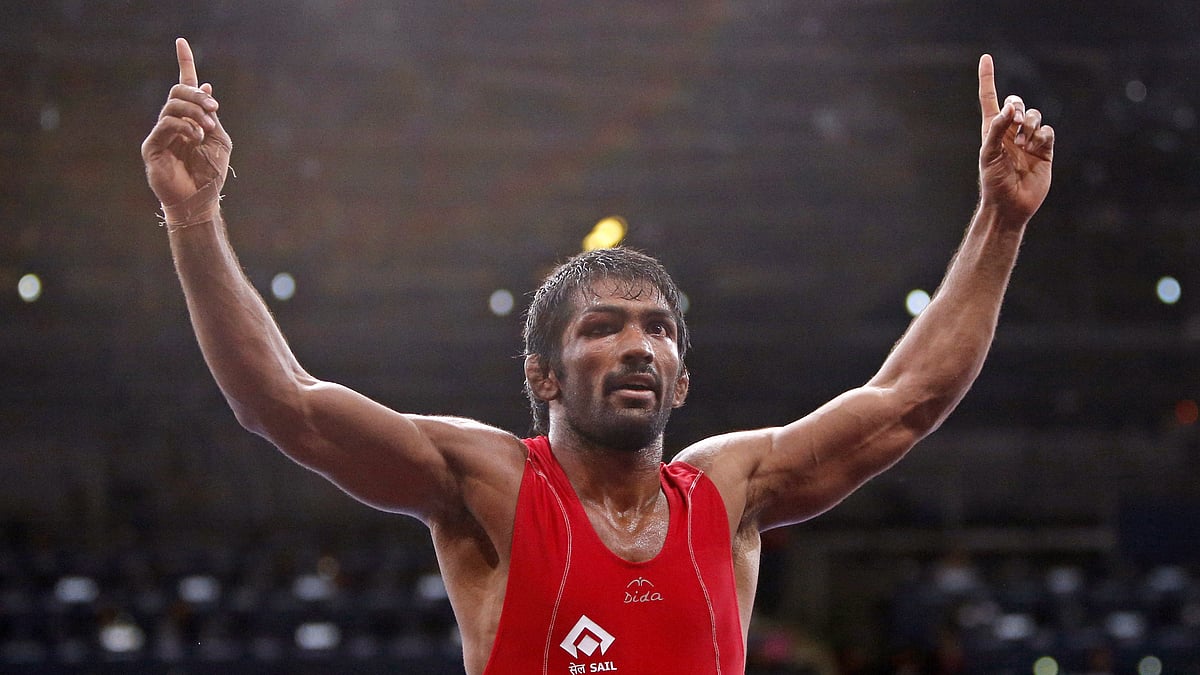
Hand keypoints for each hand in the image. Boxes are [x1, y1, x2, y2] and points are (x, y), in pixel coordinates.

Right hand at [141, 38, 231, 222]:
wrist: (200, 200)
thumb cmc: (211, 173)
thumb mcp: (219, 139)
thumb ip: (211, 114)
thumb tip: (206, 85)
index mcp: (190, 118)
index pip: (185, 85)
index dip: (184, 62)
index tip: (181, 40)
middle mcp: (173, 122)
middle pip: (179, 91)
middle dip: (198, 96)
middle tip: (214, 109)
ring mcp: (161, 133)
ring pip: (173, 105)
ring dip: (194, 113)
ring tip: (206, 128)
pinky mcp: (152, 146)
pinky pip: (166, 124)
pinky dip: (184, 126)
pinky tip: (195, 136)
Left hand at [977, 54, 1053, 225]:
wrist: (1010, 205)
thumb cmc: (993, 182)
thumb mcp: (988, 154)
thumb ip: (997, 129)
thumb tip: (1011, 108)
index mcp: (992, 130)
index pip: (989, 99)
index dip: (987, 78)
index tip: (986, 58)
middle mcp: (1011, 132)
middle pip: (1018, 103)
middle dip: (1018, 107)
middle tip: (1015, 122)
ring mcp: (1029, 140)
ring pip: (1036, 115)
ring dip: (1030, 124)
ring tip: (1024, 143)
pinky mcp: (1045, 150)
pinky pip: (1048, 131)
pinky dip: (1042, 136)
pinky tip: (1036, 148)